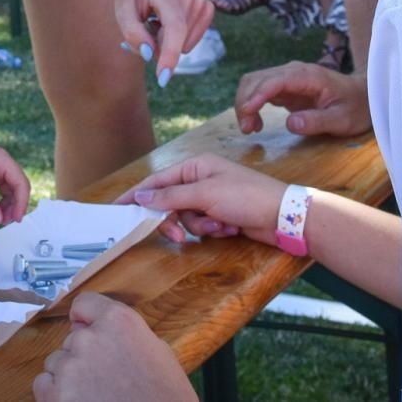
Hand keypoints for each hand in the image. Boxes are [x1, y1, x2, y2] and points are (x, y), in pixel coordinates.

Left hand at [32, 293, 194, 401]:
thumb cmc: (166, 397)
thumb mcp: (158, 353)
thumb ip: (126, 334)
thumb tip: (100, 329)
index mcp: (119, 322)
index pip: (84, 304)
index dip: (87, 320)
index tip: (89, 330)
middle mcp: (90, 339)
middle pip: (73, 339)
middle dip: (84, 355)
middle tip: (106, 377)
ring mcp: (70, 367)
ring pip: (57, 362)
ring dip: (70, 375)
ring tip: (96, 394)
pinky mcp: (56, 395)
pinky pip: (44, 383)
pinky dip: (55, 393)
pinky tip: (80, 401)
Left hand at [114, 0, 213, 85]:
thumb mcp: (122, 10)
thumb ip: (133, 33)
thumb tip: (150, 55)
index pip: (174, 29)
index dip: (169, 55)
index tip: (163, 78)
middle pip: (176, 42)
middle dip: (157, 45)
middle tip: (146, 25)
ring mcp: (201, 2)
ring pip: (183, 44)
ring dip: (166, 40)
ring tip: (157, 20)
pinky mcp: (207, 9)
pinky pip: (190, 41)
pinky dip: (177, 38)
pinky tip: (168, 21)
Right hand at [118, 153, 284, 243]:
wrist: (284, 216)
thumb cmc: (246, 196)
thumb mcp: (205, 194)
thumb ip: (171, 196)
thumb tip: (142, 196)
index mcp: (196, 166)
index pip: (158, 180)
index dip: (138, 194)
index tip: (118, 208)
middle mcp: (201, 179)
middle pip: (170, 202)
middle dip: (176, 220)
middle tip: (179, 236)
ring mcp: (212, 198)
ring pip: (187, 217)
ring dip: (201, 226)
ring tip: (221, 226)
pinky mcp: (221, 214)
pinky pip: (204, 225)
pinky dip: (214, 229)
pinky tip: (231, 228)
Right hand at [233, 61, 371, 137]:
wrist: (364, 97)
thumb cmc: (356, 107)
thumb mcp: (342, 120)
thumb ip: (317, 121)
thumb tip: (290, 124)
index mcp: (307, 76)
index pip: (274, 80)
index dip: (257, 95)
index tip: (247, 113)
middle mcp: (293, 72)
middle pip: (256, 79)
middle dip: (245, 102)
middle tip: (247, 129)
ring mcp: (287, 78)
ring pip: (253, 83)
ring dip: (245, 103)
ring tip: (249, 129)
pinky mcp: (284, 87)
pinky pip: (260, 91)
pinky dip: (251, 105)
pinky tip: (256, 123)